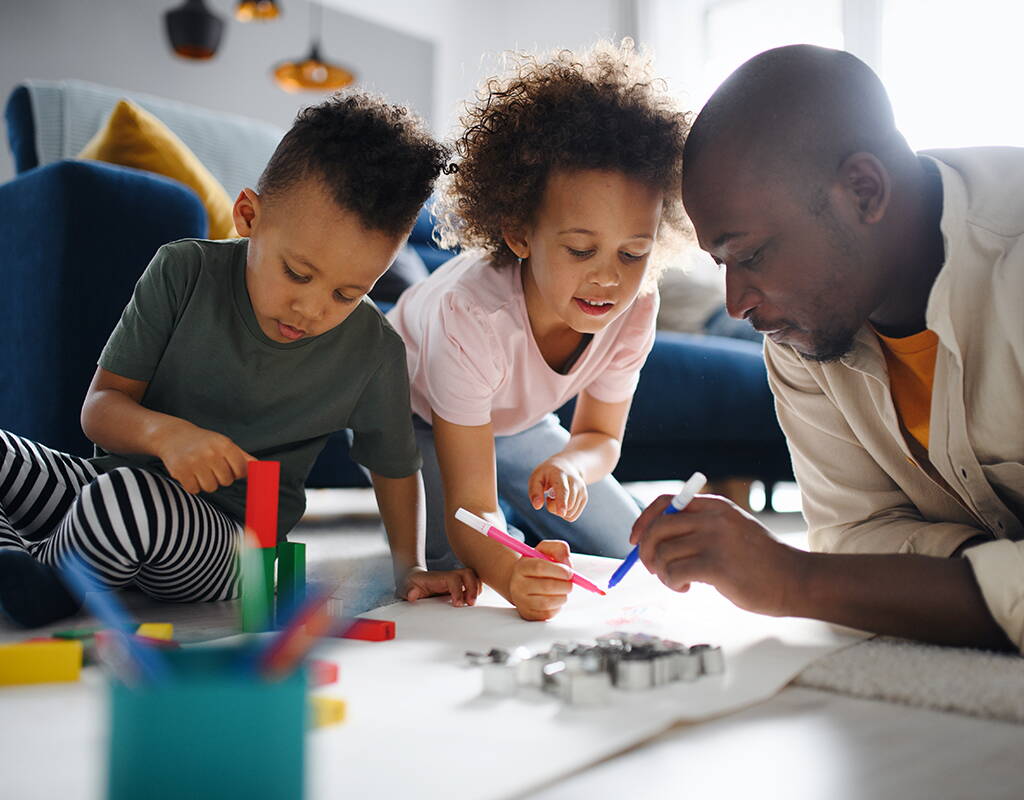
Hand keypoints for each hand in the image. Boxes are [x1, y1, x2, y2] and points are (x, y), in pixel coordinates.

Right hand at [154, 420, 253, 493]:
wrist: (173, 436)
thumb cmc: (204, 442)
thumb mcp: (224, 444)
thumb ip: (243, 457)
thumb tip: (261, 469)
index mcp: (224, 445)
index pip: (241, 470)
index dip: (236, 472)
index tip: (230, 468)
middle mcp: (210, 453)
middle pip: (227, 481)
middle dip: (221, 477)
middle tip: (212, 467)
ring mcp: (194, 462)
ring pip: (211, 487)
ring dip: (207, 483)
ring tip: (201, 470)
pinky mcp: (180, 471)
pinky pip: (195, 490)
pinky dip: (194, 485)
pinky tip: (191, 474)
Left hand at [398, 566, 481, 606]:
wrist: (412, 579)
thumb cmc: (411, 585)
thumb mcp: (406, 588)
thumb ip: (409, 591)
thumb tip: (412, 595)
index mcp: (439, 577)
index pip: (454, 579)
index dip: (458, 590)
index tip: (457, 604)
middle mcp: (449, 576)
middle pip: (468, 573)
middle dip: (473, 587)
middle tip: (471, 603)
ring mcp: (455, 579)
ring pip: (473, 576)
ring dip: (477, 588)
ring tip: (472, 602)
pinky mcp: (458, 585)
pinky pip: (473, 582)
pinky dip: (477, 590)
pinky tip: (471, 601)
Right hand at [508, 540, 573, 620]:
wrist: (522, 583)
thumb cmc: (538, 565)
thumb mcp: (545, 551)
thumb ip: (558, 549)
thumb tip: (567, 563)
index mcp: (521, 566)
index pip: (540, 567)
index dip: (559, 570)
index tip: (569, 572)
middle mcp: (517, 584)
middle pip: (546, 586)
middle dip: (565, 585)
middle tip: (569, 582)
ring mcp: (521, 601)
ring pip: (548, 602)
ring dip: (563, 596)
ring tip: (563, 590)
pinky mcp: (527, 614)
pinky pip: (548, 613)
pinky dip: (558, 606)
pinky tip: (556, 598)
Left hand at [528, 456, 586, 520]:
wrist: (566, 466)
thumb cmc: (547, 474)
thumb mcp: (536, 478)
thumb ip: (534, 491)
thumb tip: (537, 506)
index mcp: (561, 474)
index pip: (563, 490)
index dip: (562, 502)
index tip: (561, 513)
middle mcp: (575, 482)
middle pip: (566, 505)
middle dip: (553, 508)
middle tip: (549, 497)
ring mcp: (581, 490)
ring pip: (569, 513)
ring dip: (558, 511)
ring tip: (556, 497)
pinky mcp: (584, 498)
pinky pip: (572, 516)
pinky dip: (565, 514)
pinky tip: (563, 502)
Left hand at [629, 494, 803, 616]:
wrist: (796, 580)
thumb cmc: (762, 561)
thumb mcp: (732, 530)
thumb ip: (700, 527)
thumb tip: (654, 539)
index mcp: (715, 506)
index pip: (665, 502)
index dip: (643, 520)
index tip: (635, 540)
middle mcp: (713, 519)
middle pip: (657, 528)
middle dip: (645, 551)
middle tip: (653, 568)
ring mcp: (714, 541)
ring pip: (662, 553)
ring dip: (661, 572)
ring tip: (678, 582)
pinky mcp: (716, 566)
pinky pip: (674, 572)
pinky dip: (672, 583)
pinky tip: (687, 588)